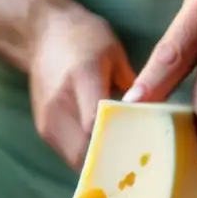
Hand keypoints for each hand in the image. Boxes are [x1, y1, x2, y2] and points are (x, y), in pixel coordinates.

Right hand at [28, 6, 135, 168]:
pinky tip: (107, 151)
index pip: (96, 123)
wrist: (42, 34)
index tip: (144, 150)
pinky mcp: (43, 130)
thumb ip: (133, 87)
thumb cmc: (84, 38)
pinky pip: (69, 155)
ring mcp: (47, 120)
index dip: (119, 142)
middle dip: (112, 160)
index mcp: (81, 78)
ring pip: (76, 160)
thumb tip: (154, 118)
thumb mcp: (115, 54)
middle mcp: (59, 104)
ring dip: (100, 163)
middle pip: (86, 150)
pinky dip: (89, 157)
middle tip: (139, 163)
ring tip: (125, 160)